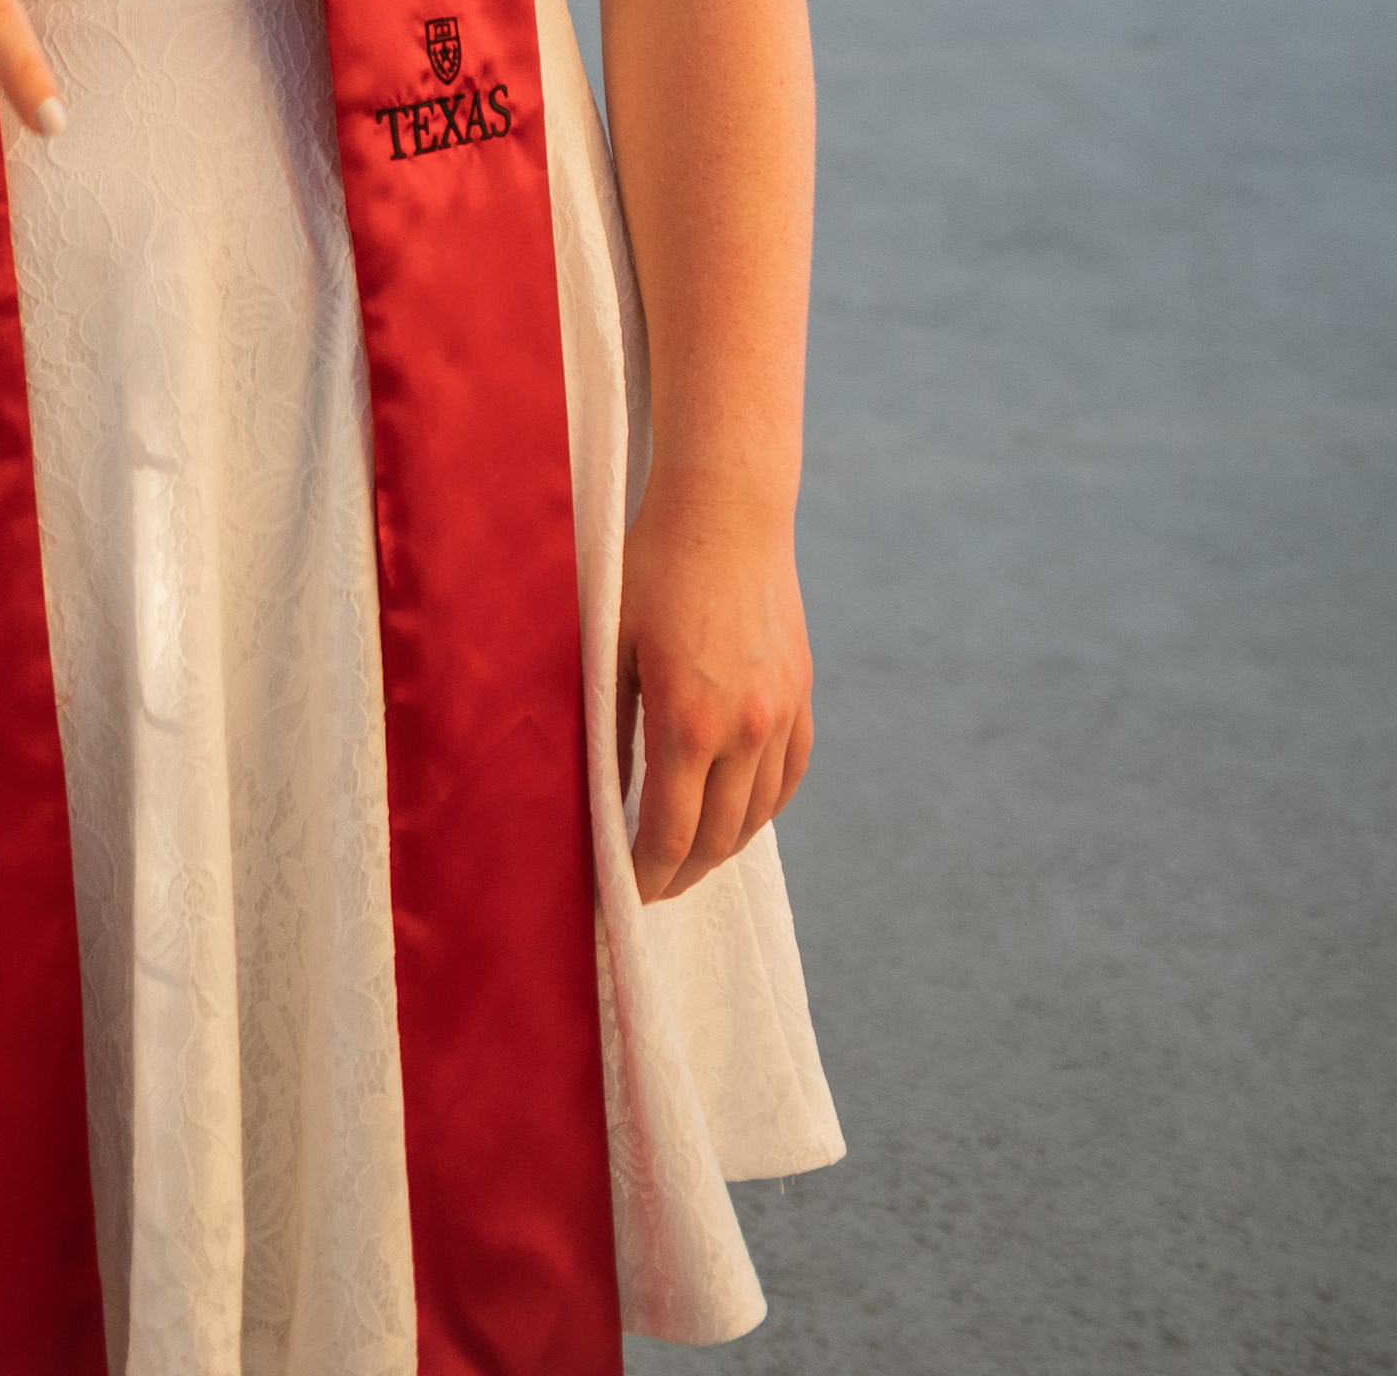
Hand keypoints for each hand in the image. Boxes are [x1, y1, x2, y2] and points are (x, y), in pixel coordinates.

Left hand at [614, 470, 812, 902]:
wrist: (726, 506)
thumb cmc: (650, 565)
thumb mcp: (610, 642)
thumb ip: (608, 724)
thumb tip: (600, 794)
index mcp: (687, 719)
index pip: (669, 834)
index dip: (645, 877)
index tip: (623, 897)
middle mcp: (745, 727)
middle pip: (716, 838)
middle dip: (681, 874)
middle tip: (650, 889)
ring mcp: (781, 712)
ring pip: (757, 814)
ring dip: (721, 848)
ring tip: (688, 859)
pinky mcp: (802, 692)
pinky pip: (789, 775)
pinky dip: (762, 807)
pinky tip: (738, 814)